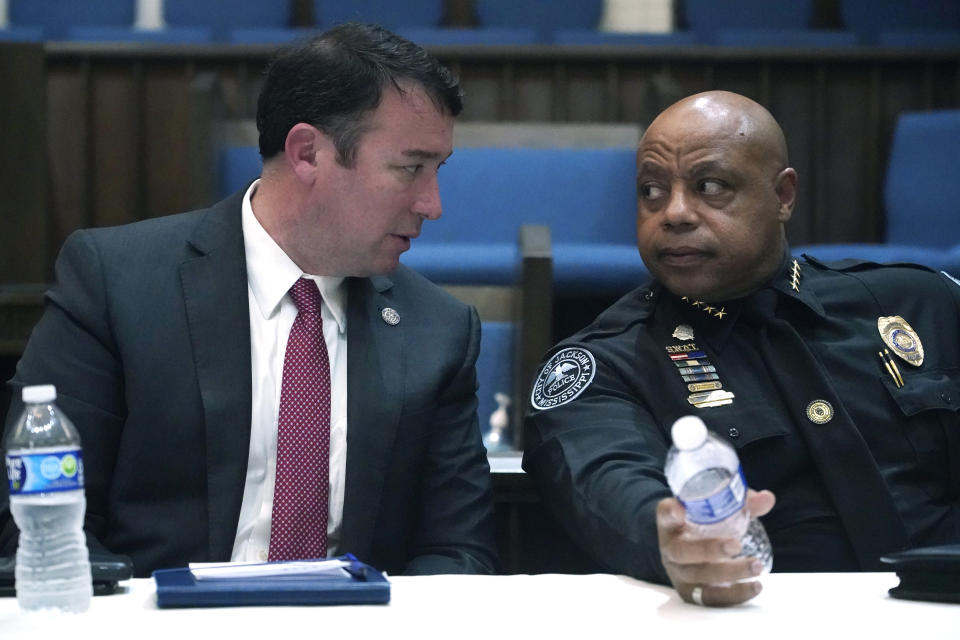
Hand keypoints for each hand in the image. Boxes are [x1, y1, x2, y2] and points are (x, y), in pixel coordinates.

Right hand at [656, 489, 775, 606]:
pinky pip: (710, 598)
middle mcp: (670, 548)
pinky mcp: (691, 593)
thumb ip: (740, 503)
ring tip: (756, 566)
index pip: (666, 514)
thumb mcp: (715, 512)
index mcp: (671, 523)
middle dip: (709, 549)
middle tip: (736, 545)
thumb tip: (767, 498)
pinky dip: (735, 594)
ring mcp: (678, 573)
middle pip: (681, 551)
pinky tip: (754, 586)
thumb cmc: (702, 528)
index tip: (681, 509)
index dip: (672, 512)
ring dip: (730, 572)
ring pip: (699, 576)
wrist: (689, 556)